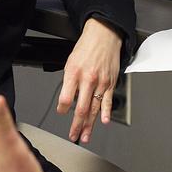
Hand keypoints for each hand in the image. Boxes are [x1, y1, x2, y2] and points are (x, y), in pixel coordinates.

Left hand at [57, 17, 121, 142]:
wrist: (104, 35)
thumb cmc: (86, 48)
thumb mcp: (70, 62)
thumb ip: (69, 81)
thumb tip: (67, 98)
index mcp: (74, 73)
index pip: (65, 98)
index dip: (62, 109)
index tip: (61, 112)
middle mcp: (87, 79)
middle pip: (80, 108)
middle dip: (76, 125)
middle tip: (73, 135)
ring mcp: (100, 82)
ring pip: (94, 108)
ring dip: (89, 125)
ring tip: (85, 136)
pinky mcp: (110, 83)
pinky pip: (107, 101)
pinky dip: (106, 113)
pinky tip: (104, 122)